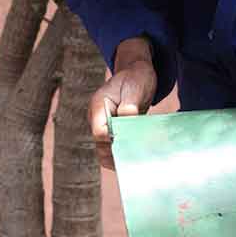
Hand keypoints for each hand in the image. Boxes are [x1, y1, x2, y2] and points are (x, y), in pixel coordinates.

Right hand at [88, 37, 156, 169]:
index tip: (128, 144)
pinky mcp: (114, 131)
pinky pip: (114, 148)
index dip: (111, 140)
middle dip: (115, 153)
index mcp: (99, 106)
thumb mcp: (135, 87)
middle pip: (100, 145)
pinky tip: (137, 158)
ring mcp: (105, 126)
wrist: (137, 73)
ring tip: (137, 163)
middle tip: (135, 159)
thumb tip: (126, 119)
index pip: (99, 131)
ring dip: (119, 157)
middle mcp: (98, 118)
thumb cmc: (136, 77)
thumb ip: (129, 104)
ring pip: (106, 151)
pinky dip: (124, 155)